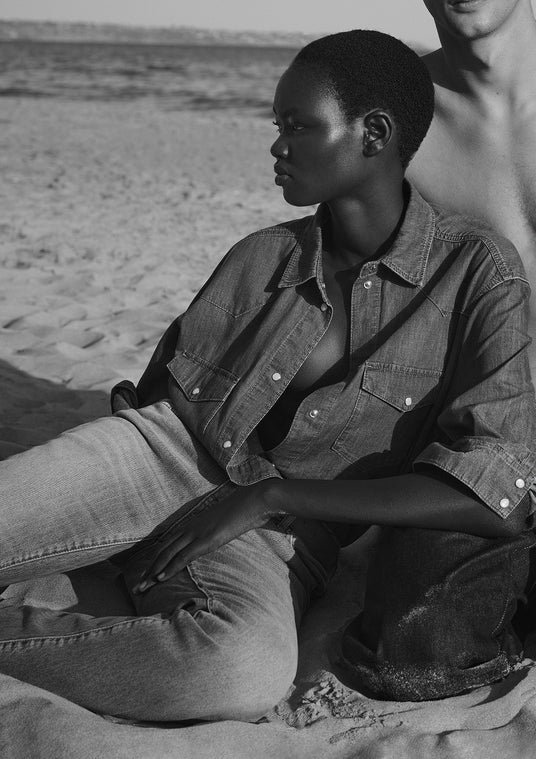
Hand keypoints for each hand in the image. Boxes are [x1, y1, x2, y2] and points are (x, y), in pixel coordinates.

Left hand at [133, 478, 279, 593]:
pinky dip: (170, 567)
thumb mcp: (222, 524)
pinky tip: (160, 578)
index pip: (167, 544)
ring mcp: (196, 533)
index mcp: (192, 524)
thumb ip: (212, 532)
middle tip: (137, 588)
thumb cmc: (242, 512)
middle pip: (162, 551)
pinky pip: (183, 556)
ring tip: (142, 588)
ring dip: (153, 572)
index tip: (146, 575)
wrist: (254, 501)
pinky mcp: (206, 539)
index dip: (155, 560)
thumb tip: (209, 543)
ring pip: (167, 554)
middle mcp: (189, 527)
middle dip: (148, 570)